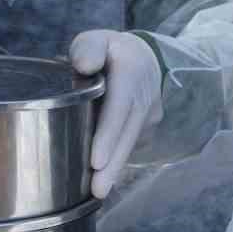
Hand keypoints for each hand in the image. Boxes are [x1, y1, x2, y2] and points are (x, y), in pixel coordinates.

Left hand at [70, 30, 163, 197]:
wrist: (146, 58)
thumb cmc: (111, 51)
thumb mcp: (96, 39)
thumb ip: (88, 48)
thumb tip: (83, 66)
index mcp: (131, 72)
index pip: (119, 106)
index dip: (108, 133)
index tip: (97, 159)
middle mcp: (144, 96)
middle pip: (127, 133)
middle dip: (113, 163)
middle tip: (98, 189)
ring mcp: (149, 114)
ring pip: (131, 143)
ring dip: (116, 168)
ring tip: (99, 191)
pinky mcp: (147, 126)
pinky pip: (131, 145)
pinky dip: (118, 161)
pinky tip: (103, 178)